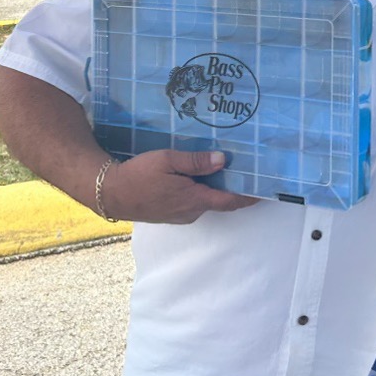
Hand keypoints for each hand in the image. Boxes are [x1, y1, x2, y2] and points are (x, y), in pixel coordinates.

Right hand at [100, 150, 257, 223]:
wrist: (109, 193)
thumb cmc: (138, 175)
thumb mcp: (167, 160)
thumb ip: (195, 161)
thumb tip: (222, 160)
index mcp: (194, 199)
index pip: (230, 201)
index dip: (249, 197)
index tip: (265, 191)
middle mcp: (191, 211)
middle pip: (220, 200)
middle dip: (233, 189)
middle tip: (246, 171)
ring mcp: (181, 215)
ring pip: (205, 201)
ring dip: (215, 188)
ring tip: (222, 169)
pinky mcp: (171, 213)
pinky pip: (193, 202)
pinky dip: (200, 191)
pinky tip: (197, 176)